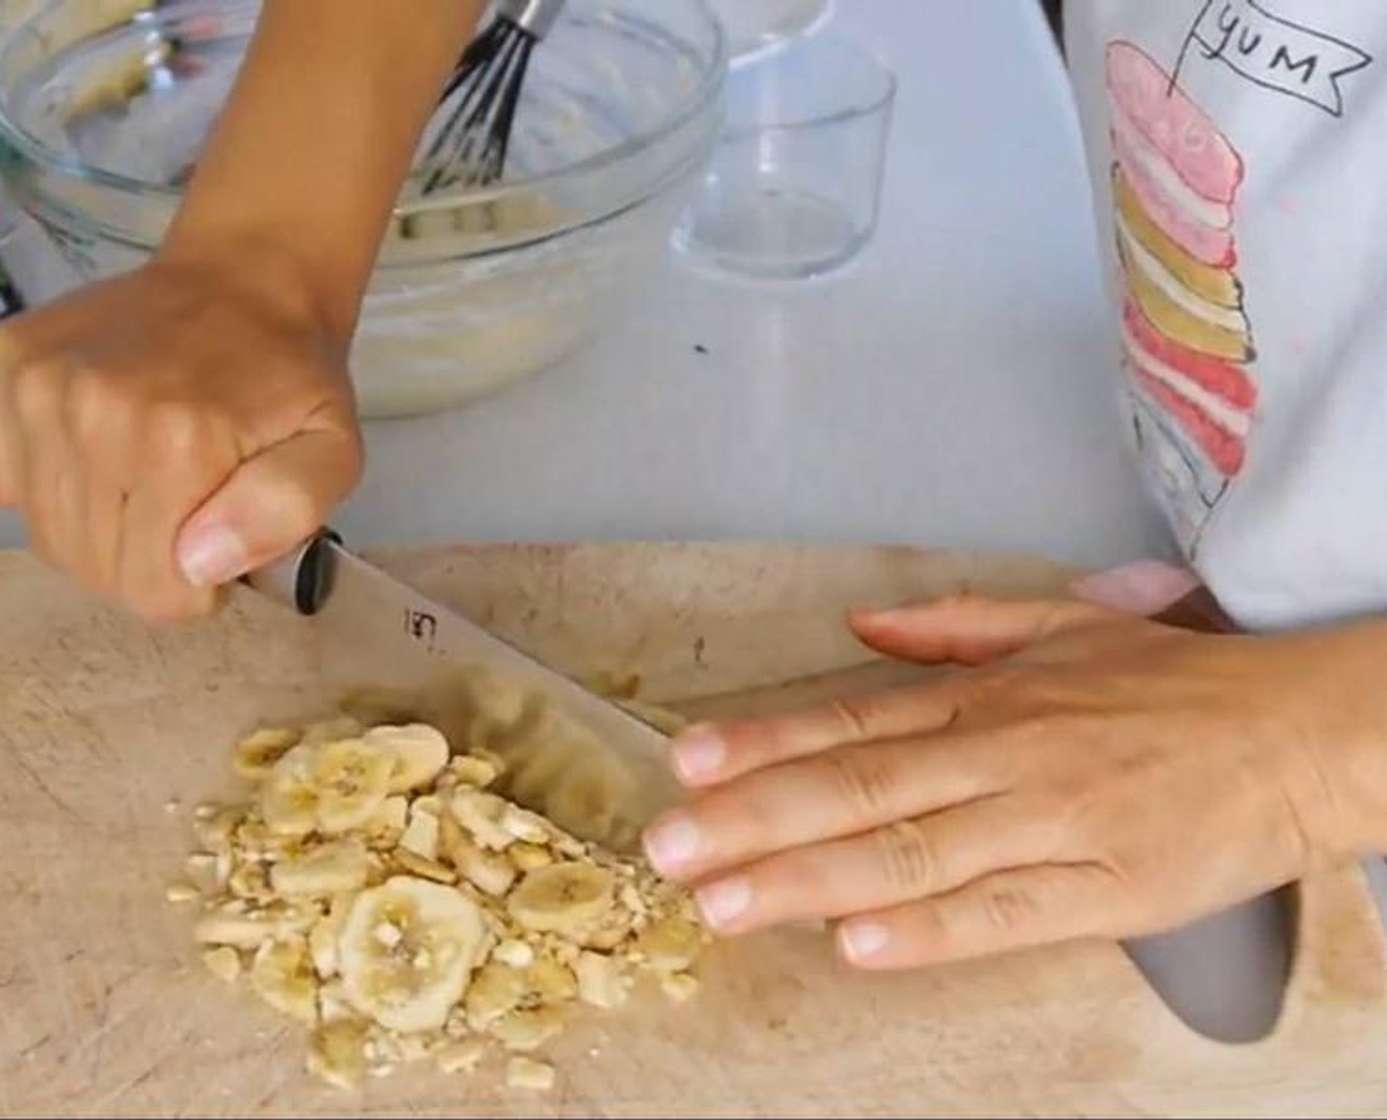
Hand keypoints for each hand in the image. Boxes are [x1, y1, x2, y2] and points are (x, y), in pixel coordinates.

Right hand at [0, 252, 362, 623]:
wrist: (245, 281)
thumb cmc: (292, 379)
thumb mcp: (333, 451)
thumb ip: (284, 513)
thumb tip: (201, 563)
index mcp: (178, 441)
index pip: (152, 590)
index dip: (192, 587)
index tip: (219, 543)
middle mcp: (92, 412)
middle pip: (94, 567)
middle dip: (148, 563)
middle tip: (190, 513)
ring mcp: (37, 386)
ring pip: (47, 534)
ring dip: (101, 530)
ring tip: (151, 483)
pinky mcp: (5, 366)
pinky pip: (9, 481)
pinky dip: (55, 488)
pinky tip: (105, 454)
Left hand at [643, 595, 1386, 969]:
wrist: (1298, 735)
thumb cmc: (1172, 685)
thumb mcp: (1062, 625)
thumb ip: (954, 626)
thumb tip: (860, 626)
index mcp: (988, 696)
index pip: (853, 720)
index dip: (766, 742)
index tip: (690, 762)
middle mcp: (1004, 754)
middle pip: (861, 789)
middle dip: (756, 819)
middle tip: (671, 848)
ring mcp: (1053, 825)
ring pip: (912, 854)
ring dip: (810, 880)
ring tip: (727, 902)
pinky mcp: (1107, 892)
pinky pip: (1004, 915)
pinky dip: (929, 931)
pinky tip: (858, 943)